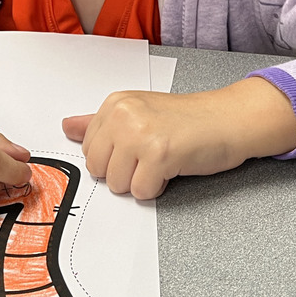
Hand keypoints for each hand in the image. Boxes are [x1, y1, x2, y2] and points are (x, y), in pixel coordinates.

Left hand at [61, 78, 295, 199]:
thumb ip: (100, 123)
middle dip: (122, 172)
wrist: (228, 119)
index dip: (113, 158)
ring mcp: (140, 134)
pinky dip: (157, 189)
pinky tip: (171, 169)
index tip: (135, 148)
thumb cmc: (187, 119)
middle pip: (97, 169)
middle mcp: (123, 115)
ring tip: (161, 162)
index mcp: (115, 103)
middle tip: (149, 157)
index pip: (87, 149)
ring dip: (140, 182)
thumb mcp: (138, 112)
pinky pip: (141, 192)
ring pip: (116, 184)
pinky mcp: (159, 155)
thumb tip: (67, 127)